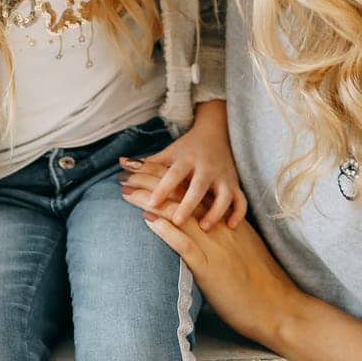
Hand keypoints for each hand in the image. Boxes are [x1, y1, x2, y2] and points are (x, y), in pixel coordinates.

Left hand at [117, 101, 246, 230]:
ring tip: (205, 227)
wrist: (216, 133)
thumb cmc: (187, 148)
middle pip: (198, 186)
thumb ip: (147, 163)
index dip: (163, 188)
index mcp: (187, 159)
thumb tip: (121, 164)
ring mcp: (223, 176)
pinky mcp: (235, 185)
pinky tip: (231, 226)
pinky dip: (238, 213)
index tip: (151, 203)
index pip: (173, 174)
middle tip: (176, 220)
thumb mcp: (169, 153)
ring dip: (215, 210)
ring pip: (224, 194)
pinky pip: (241, 200)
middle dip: (189, 203)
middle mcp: (206, 167)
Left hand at [119, 170, 304, 349]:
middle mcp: (218, 227)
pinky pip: (185, 244)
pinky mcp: (210, 268)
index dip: (165, 177)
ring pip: (179, 214)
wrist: (277, 306)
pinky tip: (147, 219)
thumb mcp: (239, 249)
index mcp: (224, 220)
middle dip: (151, 182)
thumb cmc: (258, 283)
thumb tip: (200, 228)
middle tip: (126, 173)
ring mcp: (214, 246)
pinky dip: (165, 230)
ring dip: (150, 199)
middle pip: (180, 196)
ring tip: (126, 190)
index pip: (190, 190)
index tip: (143, 168)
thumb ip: (220, 235)